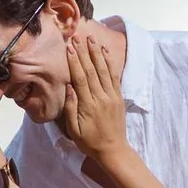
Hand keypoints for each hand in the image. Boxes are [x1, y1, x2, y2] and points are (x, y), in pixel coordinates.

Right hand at [56, 28, 128, 159]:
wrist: (113, 150)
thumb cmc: (89, 141)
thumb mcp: (74, 129)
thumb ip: (71, 107)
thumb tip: (69, 87)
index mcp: (88, 105)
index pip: (80, 78)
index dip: (75, 62)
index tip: (70, 48)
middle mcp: (102, 97)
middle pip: (92, 70)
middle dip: (84, 52)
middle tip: (78, 37)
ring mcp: (112, 96)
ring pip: (104, 70)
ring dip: (97, 53)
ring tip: (92, 39)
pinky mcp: (119, 97)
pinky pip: (114, 76)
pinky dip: (109, 62)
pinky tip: (105, 52)